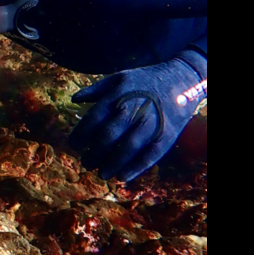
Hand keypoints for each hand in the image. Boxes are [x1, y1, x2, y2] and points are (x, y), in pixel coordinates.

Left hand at [70, 51, 205, 181]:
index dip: (81, 134)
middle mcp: (133, 110)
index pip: (94, 118)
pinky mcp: (166, 135)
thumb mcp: (117, 78)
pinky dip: (135, 167)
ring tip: (101, 173)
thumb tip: (73, 100)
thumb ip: (95, 90)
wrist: (180, 81)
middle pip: (108, 135)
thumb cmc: (143, 81)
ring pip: (128, 147)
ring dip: (111, 163)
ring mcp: (151, 123)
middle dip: (94, 152)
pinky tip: (122, 176)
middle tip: (85, 162)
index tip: (73, 145)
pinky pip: (149, 155)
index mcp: (118, 96)